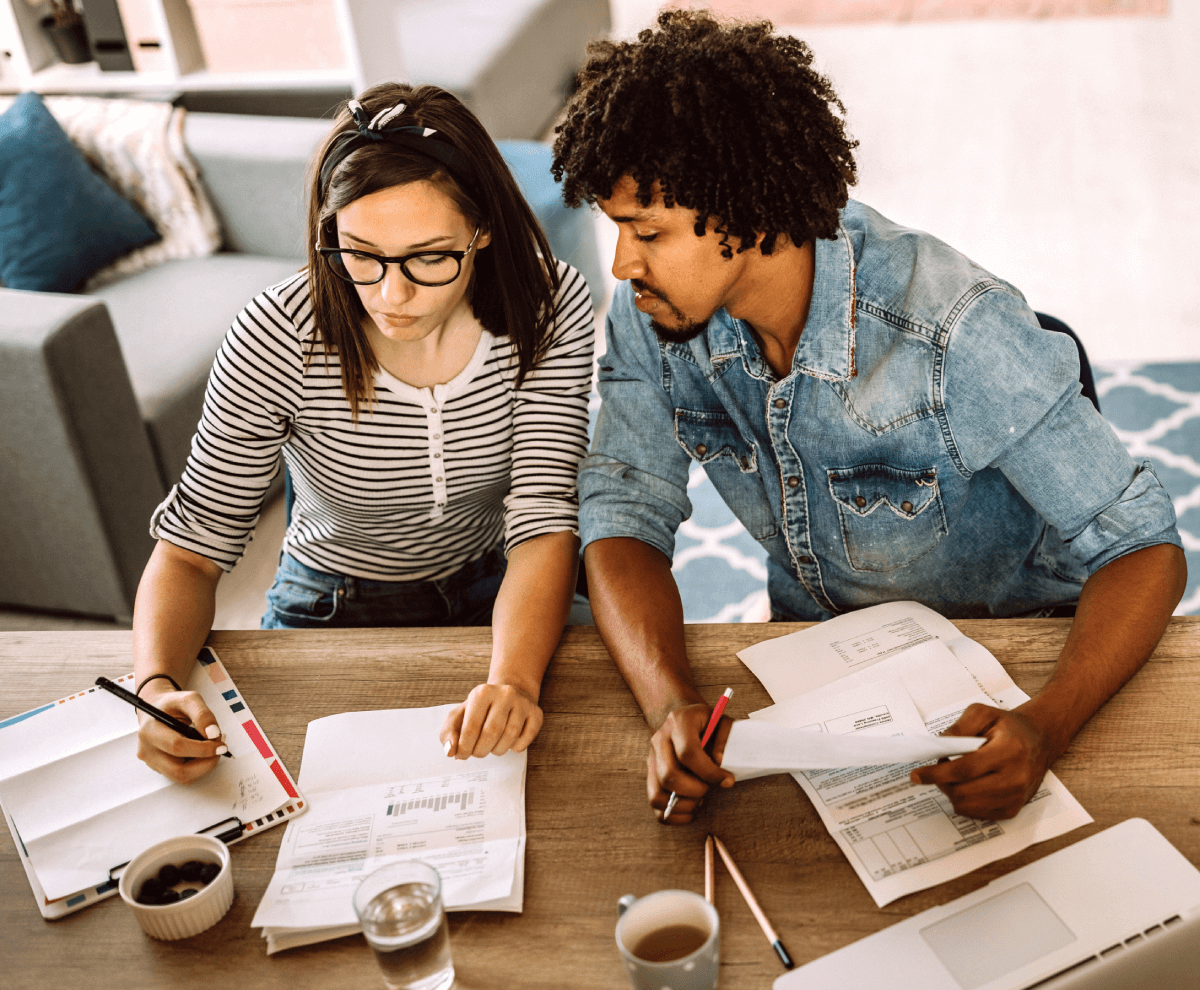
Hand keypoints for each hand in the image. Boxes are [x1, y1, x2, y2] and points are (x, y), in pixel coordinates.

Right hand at [134, 685, 225, 783]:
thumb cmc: (172, 705)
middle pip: (178, 771)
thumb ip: (202, 714)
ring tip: (212, 749)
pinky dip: (198, 767)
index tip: (221, 745)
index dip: (203, 749)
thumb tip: (213, 734)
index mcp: (150, 731)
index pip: (177, 747)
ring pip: (182, 777)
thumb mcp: (188, 698)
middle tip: (220, 749)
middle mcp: (147, 751)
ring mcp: (152, 762)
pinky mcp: (160, 768)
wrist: (157, 709)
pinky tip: (202, 752)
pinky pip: (182, 776)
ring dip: (204, 766)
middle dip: (206, 763)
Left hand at [440, 683, 542, 758]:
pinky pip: (525, 740)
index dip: (464, 747)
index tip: (462, 755)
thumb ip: (449, 733)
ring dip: (497, 750)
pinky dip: (515, 748)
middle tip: (477, 752)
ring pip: (509, 738)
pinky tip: (509, 742)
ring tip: (491, 747)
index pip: (471, 727)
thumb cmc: (480, 709)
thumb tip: (451, 752)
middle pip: (491, 733)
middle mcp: (504, 694)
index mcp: (482, 692)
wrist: (509, 692)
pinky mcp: (536, 714)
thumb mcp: (460, 716)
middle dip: (480, 750)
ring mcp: (523, 703)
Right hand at [647, 704, 734, 823]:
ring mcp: (651, 759)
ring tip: (700, 799)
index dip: (709, 772)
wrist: (683, 720)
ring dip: (684, 804)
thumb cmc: (707, 724)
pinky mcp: (650, 775)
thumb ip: (726, 738)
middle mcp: (659, 740)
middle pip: (669, 775)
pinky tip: (691, 807)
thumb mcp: (722, 721)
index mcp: (678, 722)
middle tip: (710, 789)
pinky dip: (674, 815)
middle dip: (695, 791)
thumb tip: (719, 762)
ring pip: (658, 794)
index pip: (688, 753)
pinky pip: (655, 804)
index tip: (727, 780)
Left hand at [910, 703, 1054, 819]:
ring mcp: (1016, 797)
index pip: (964, 769)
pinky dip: (964, 801)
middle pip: (963, 792)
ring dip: (951, 792)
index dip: (936, 773)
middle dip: (941, 783)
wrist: (1039, 740)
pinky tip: (966, 785)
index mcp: (1009, 751)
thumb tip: (939, 744)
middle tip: (936, 771)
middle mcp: (1016, 778)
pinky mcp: (1014, 809)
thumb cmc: (1008, 726)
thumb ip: (959, 727)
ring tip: (952, 776)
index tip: (917, 775)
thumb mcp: (983, 713)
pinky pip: (977, 814)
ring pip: (967, 806)